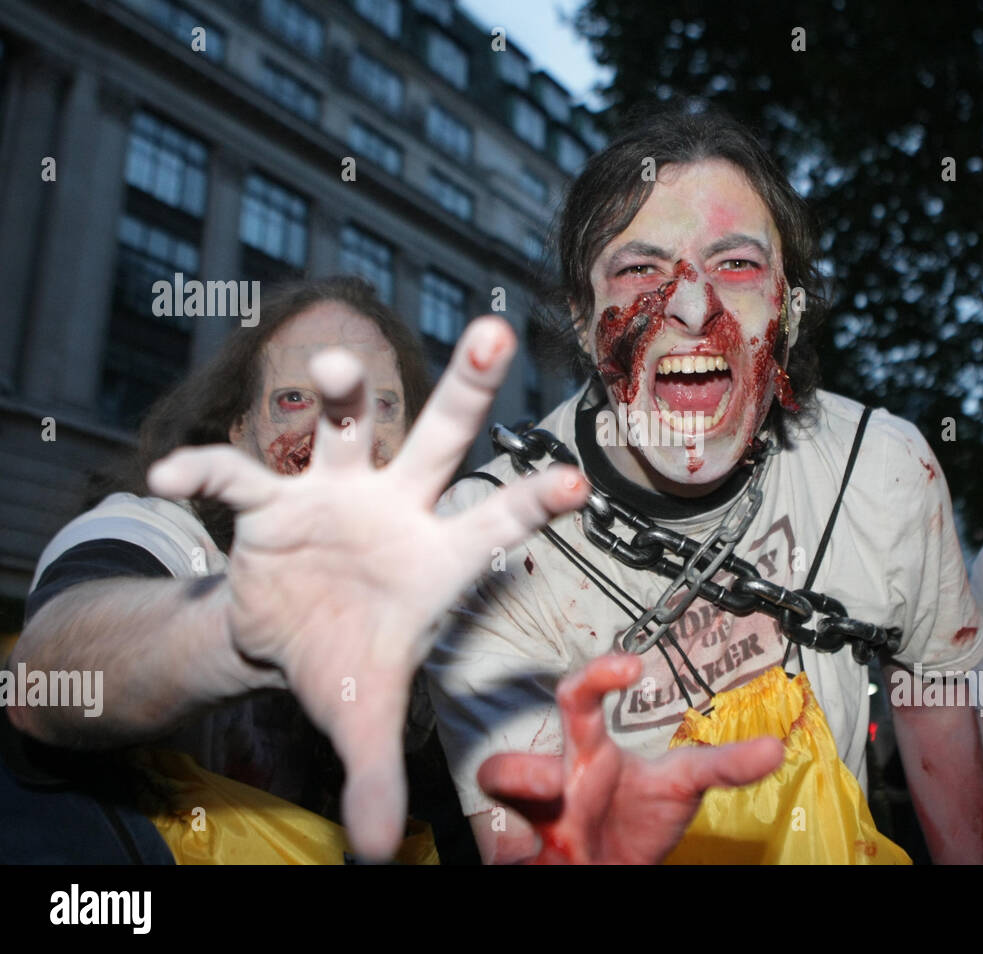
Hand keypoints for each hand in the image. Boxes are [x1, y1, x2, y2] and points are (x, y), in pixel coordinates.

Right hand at [147, 316, 588, 860]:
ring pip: (351, 422)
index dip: (533, 502)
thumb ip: (375, 777)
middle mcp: (397, 508)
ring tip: (337, 368)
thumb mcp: (362, 718)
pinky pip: (240, 472)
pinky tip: (172, 479)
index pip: (496, 522)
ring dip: (345, 390)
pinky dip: (207, 470)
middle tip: (497, 335)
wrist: (284, 637)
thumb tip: (381, 857)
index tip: (576, 481)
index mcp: (437, 557)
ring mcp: (337, 493)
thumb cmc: (345, 662)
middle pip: (440, 436)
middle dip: (467, 387)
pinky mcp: (273, 497)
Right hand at [477, 654, 783, 863]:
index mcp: (588, 753)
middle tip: (557, 783)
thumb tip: (774, 749)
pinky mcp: (515, 853)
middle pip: (505, 764)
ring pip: (491, 810)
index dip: (597, 676)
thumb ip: (724, 766)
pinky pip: (495, 848)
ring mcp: (527, 821)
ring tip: (549, 838)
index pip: (579, 698)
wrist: (611, 869)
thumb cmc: (637, 820)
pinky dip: (511, 850)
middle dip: (521, 772)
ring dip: (516, 823)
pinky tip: (535, 854)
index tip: (631, 666)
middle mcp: (550, 782)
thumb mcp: (682, 787)